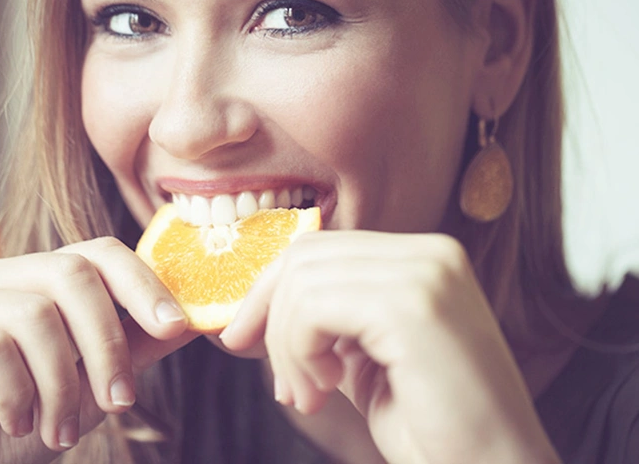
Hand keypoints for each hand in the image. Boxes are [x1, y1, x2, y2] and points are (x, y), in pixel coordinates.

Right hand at [0, 237, 195, 463]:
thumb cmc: (16, 427)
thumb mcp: (89, 389)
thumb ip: (134, 349)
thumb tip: (192, 321)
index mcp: (38, 280)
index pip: (99, 252)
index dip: (144, 283)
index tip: (177, 327)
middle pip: (72, 273)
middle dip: (107, 343)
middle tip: (119, 403)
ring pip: (35, 314)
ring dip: (61, 385)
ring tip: (60, 432)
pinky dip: (17, 394)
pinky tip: (18, 422)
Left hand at [222, 231, 560, 463]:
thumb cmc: (432, 426)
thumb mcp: (366, 356)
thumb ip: (328, 319)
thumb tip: (257, 308)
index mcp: (424, 258)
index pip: (320, 248)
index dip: (269, 291)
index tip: (242, 337)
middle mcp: (430, 253)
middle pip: (305, 256)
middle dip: (271, 318)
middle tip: (286, 384)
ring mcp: (426, 274)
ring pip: (303, 282)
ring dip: (288, 347)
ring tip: (312, 395)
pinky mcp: (413, 307)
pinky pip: (314, 309)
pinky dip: (301, 352)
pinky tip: (329, 388)